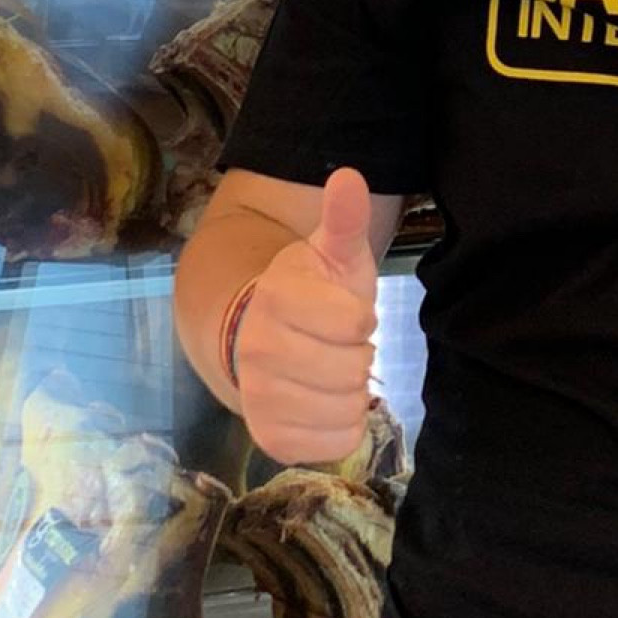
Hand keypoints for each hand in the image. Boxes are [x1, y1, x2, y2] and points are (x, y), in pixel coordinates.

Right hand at [235, 167, 378, 466]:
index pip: (356, 321)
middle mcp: (258, 351)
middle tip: (334, 345)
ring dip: (351, 392)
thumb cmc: (310, 294)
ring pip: (348, 407)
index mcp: (276, 298)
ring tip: (328, 371)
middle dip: (356, 355)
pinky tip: (324, 402)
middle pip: (354, 369)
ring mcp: (259, 398)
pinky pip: (337, 442)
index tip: (341, 311)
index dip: (360, 317)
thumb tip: (348, 175)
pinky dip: (342, 426)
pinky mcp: (269, 438)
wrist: (258, 339)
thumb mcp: (332, 253)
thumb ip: (344, 218)